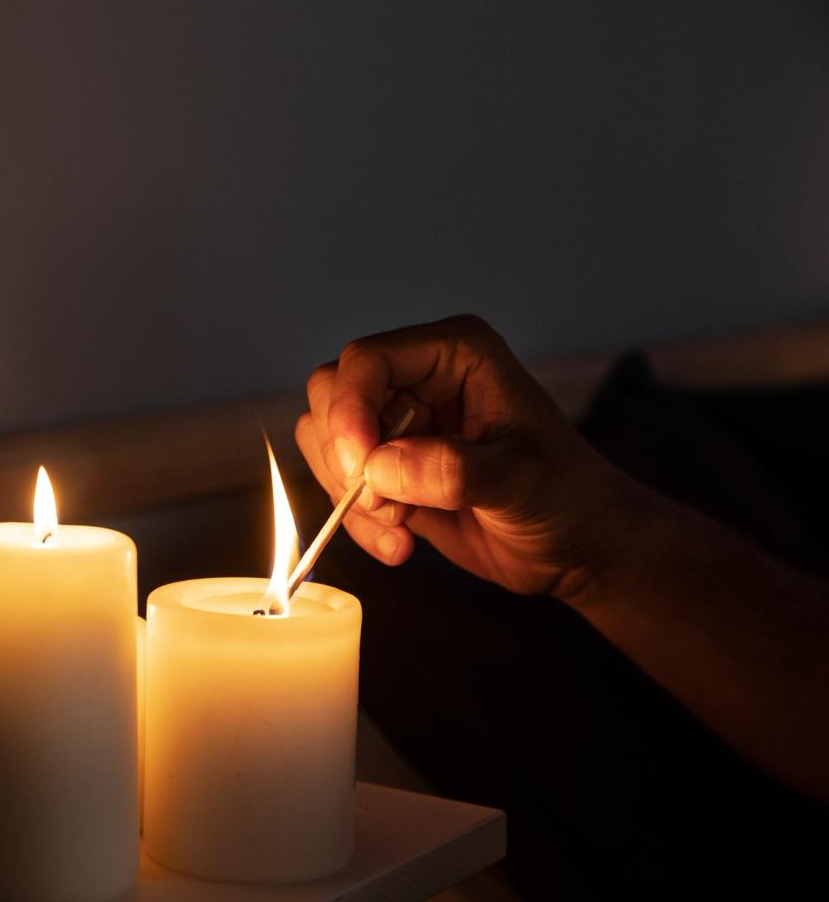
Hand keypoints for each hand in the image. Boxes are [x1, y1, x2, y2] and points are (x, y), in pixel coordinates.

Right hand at [296, 315, 627, 599]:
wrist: (576, 547)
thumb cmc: (568, 499)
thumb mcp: (522, 481)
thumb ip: (453, 470)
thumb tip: (380, 468)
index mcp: (454, 354)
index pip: (367, 361)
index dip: (349, 411)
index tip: (360, 470)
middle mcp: (419, 377)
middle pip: (331, 395)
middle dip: (345, 457)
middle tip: (386, 506)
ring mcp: (398, 421)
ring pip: (324, 441)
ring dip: (349, 496)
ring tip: (400, 530)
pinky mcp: (387, 466)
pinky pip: (337, 483)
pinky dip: (357, 522)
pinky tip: (402, 544)